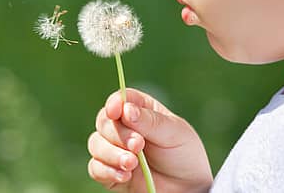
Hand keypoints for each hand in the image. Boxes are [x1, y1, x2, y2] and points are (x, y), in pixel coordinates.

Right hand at [87, 88, 212, 192]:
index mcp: (141, 110)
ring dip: (111, 153)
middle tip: (138, 145)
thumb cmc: (184, 155)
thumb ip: (150, 121)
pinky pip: (95, 167)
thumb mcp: (174, 133)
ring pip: (96, 143)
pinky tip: (125, 176)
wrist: (188, 188)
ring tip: (132, 164)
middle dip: (119, 134)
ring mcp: (115, 150)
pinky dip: (107, 171)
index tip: (116, 111)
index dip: (114, 103)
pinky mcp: (110, 172)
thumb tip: (125, 110)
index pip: (121, 99)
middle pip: (104, 121)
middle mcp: (124, 127)